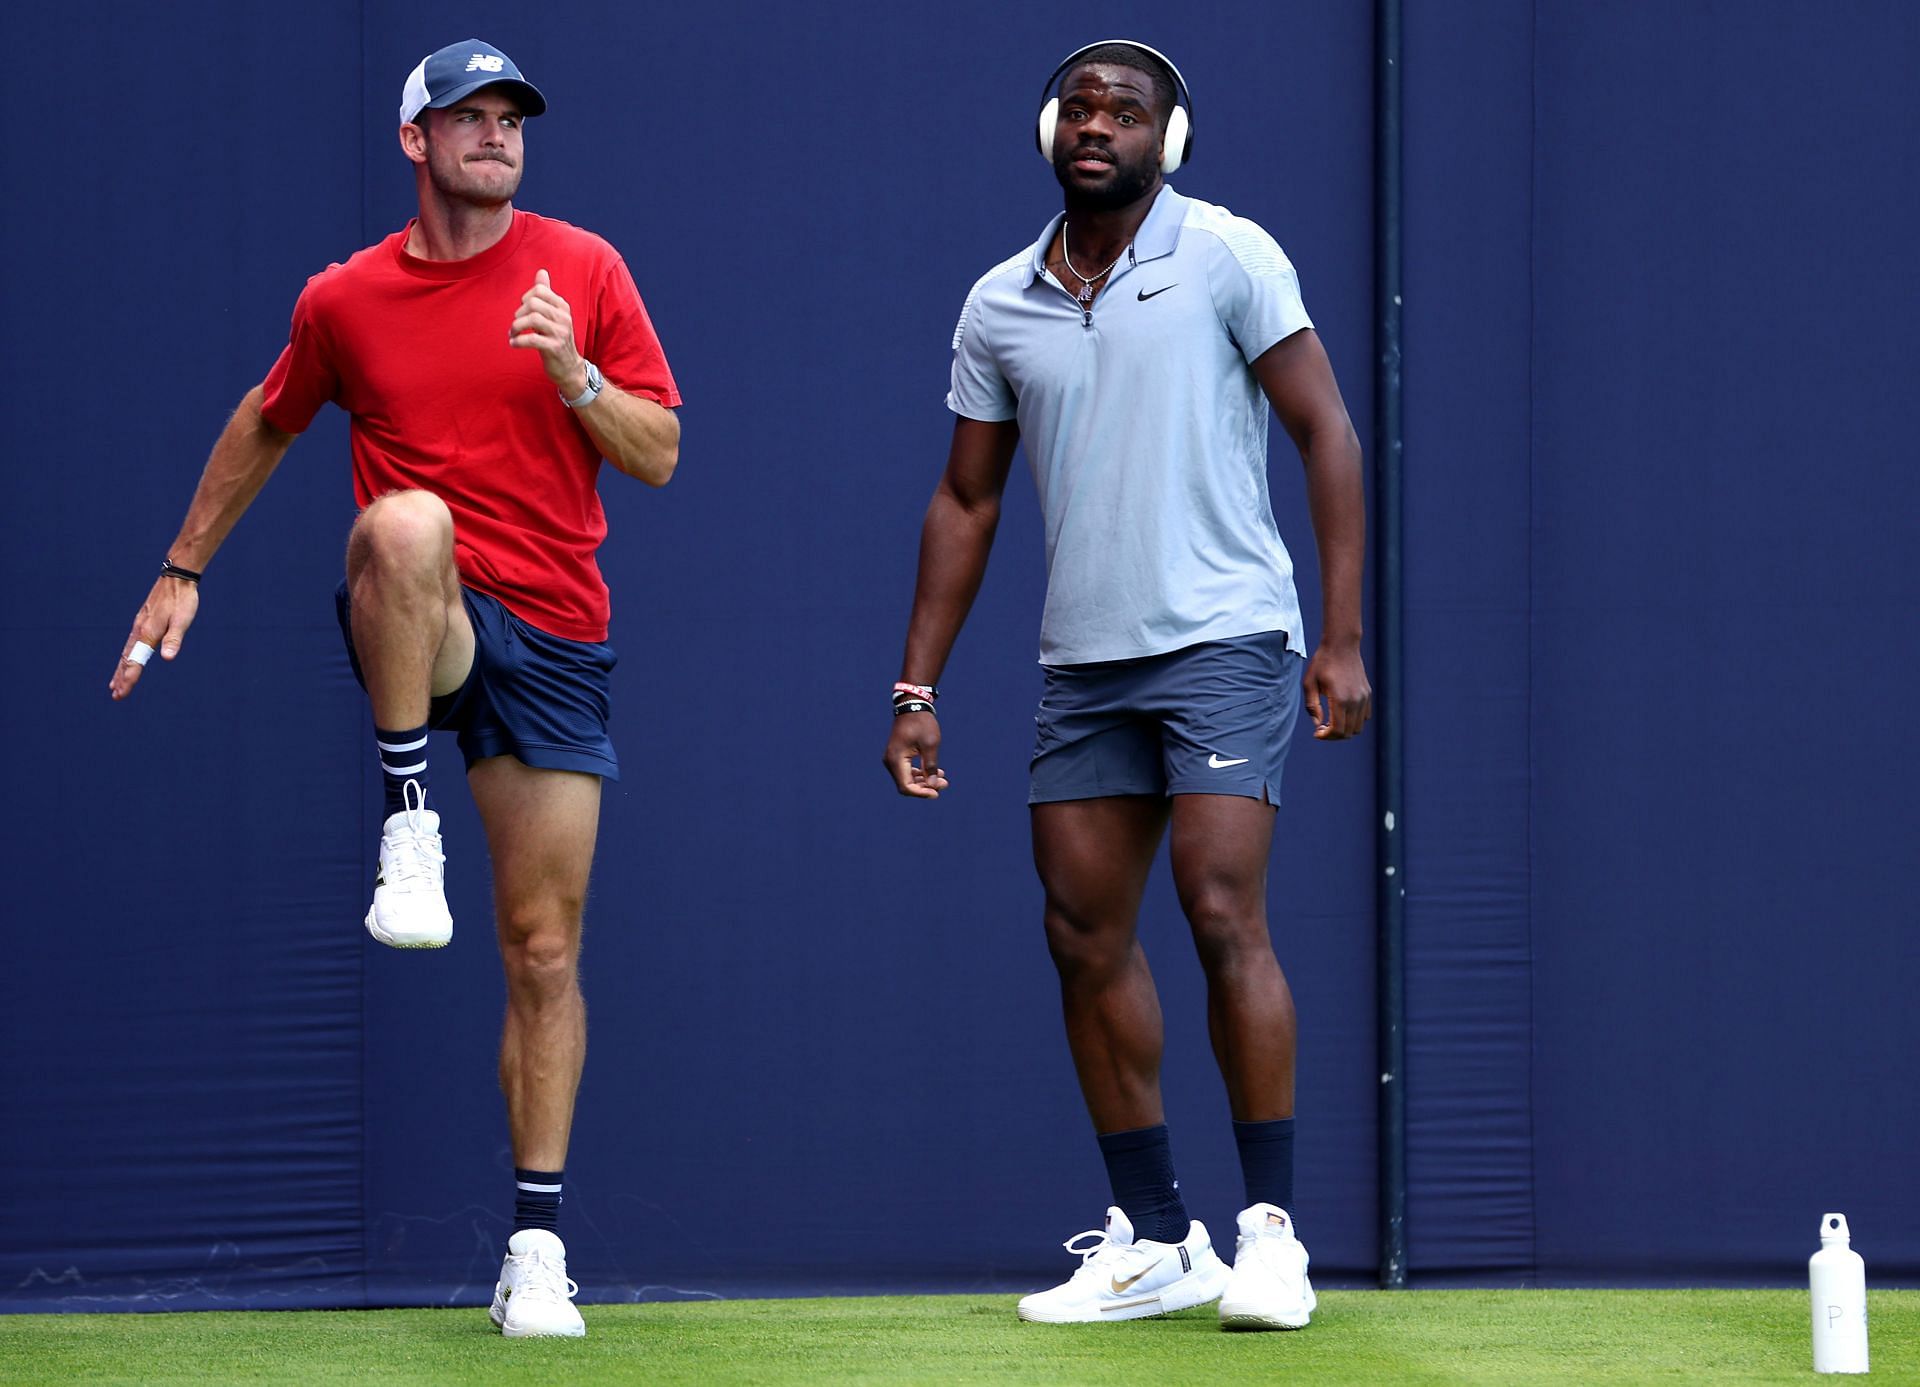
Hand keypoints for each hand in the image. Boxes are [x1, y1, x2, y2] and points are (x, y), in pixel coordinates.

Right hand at [108, 576, 200, 700]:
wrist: (177, 579)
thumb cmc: (182, 600)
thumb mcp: (182, 621)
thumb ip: (174, 640)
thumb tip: (168, 658)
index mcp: (148, 633)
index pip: (135, 661)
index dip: (129, 678)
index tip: (122, 693)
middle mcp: (139, 630)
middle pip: (126, 659)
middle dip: (121, 678)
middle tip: (116, 695)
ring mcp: (139, 625)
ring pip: (126, 652)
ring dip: (121, 669)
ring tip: (115, 684)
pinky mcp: (142, 622)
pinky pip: (130, 644)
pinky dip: (125, 656)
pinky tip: (126, 659)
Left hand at [510, 269, 585, 395]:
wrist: (569, 367)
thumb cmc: (556, 338)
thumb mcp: (553, 314)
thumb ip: (546, 293)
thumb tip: (541, 271)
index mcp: (562, 306)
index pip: (540, 290)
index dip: (526, 298)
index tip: (523, 311)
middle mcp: (563, 317)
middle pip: (534, 304)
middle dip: (519, 314)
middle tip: (516, 325)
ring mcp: (560, 332)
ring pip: (532, 319)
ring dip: (516, 328)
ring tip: (513, 335)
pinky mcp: (554, 347)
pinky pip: (532, 339)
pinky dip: (518, 341)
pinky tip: (514, 344)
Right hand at [883, 711, 950, 798]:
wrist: (913, 705)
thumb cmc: (922, 723)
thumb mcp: (930, 745)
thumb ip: (930, 767)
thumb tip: (932, 786)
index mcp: (896, 759)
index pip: (906, 786)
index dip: (921, 793)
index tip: (937, 792)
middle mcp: (890, 761)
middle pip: (906, 784)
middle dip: (925, 787)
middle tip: (944, 784)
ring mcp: (892, 758)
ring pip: (907, 779)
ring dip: (924, 781)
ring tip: (942, 779)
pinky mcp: (897, 755)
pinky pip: (907, 771)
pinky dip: (920, 774)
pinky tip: (935, 772)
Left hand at [1302, 641, 1371, 739]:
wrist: (1341, 645)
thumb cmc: (1322, 662)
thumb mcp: (1309, 683)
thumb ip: (1312, 706)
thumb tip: (1317, 725)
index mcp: (1340, 699)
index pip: (1338, 730)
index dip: (1326, 737)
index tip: (1316, 733)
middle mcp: (1355, 700)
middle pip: (1349, 732)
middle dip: (1334, 736)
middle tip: (1322, 729)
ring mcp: (1364, 697)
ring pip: (1358, 727)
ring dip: (1345, 730)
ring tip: (1331, 722)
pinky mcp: (1368, 694)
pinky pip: (1365, 716)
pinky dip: (1354, 721)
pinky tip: (1342, 714)